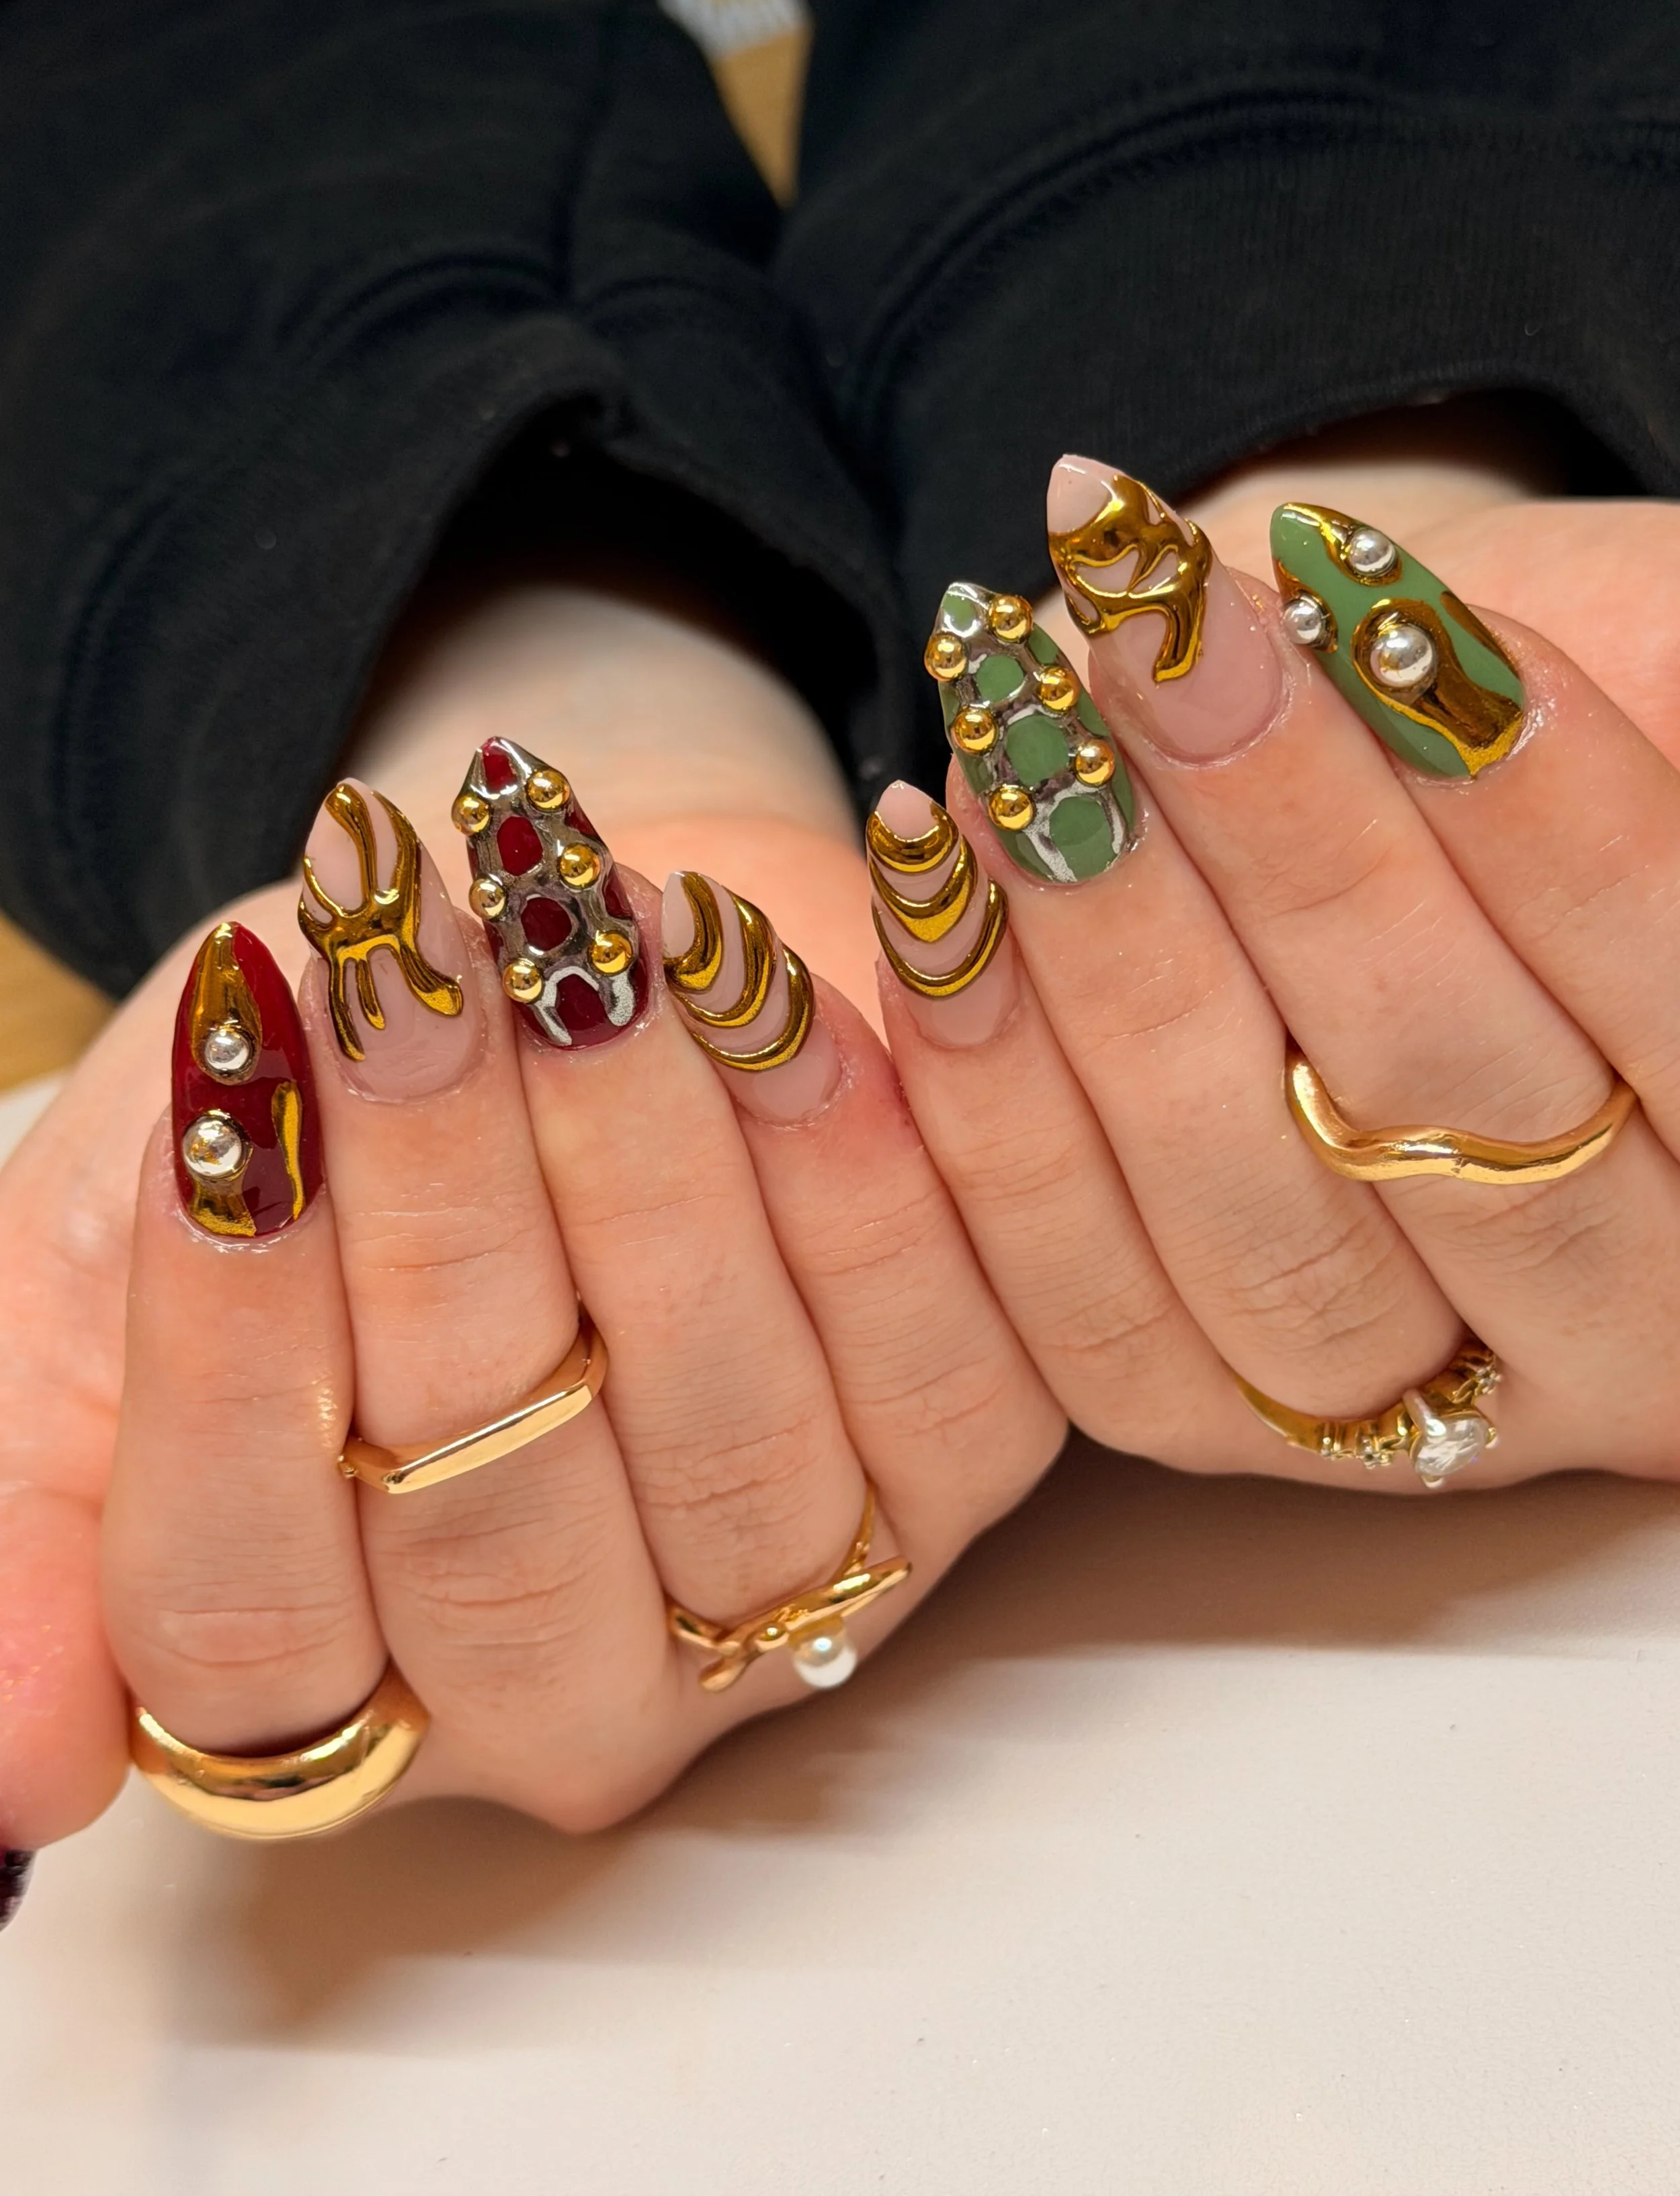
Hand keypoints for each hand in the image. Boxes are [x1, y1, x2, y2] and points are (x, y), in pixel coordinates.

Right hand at [12, 733, 1061, 1853]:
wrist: (530, 969)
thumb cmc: (317, 1125)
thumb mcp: (108, 1282)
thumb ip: (44, 1491)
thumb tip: (5, 1781)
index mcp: (334, 1689)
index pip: (251, 1617)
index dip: (231, 1360)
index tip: (221, 1113)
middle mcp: (569, 1692)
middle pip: (499, 1526)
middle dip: (445, 1218)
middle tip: (398, 984)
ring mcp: (786, 1597)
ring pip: (729, 1437)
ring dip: (647, 1162)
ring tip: (574, 940)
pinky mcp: (963, 1466)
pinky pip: (939, 1351)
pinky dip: (852, 1153)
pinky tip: (758, 975)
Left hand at [868, 457, 1679, 1491]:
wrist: (1381, 886)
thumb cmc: (1514, 775)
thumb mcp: (1637, 700)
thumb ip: (1608, 719)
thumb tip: (1449, 657)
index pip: (1670, 991)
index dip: (1528, 807)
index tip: (1381, 598)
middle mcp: (1615, 1333)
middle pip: (1442, 1101)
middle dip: (1287, 846)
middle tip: (1165, 638)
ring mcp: (1395, 1406)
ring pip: (1254, 1218)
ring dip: (1114, 955)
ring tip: (1027, 729)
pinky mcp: (1193, 1412)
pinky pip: (1077, 1294)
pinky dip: (985, 1082)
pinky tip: (929, 873)